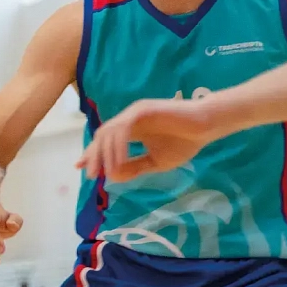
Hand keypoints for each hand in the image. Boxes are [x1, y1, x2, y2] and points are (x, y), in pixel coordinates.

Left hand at [77, 99, 213, 181]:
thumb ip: (134, 167)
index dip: (92, 154)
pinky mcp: (143, 110)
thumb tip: (113, 177)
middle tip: (92, 175)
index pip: (104, 141)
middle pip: (101, 136)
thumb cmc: (184, 142)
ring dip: (106, 154)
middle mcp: (128, 119)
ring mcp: (134, 113)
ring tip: (108, 172)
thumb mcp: (155, 162)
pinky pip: (123, 128)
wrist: (206, 128)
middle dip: (94, 156)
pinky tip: (120, 161)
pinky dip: (119, 146)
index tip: (81, 167)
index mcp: (130, 130)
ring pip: (109, 132)